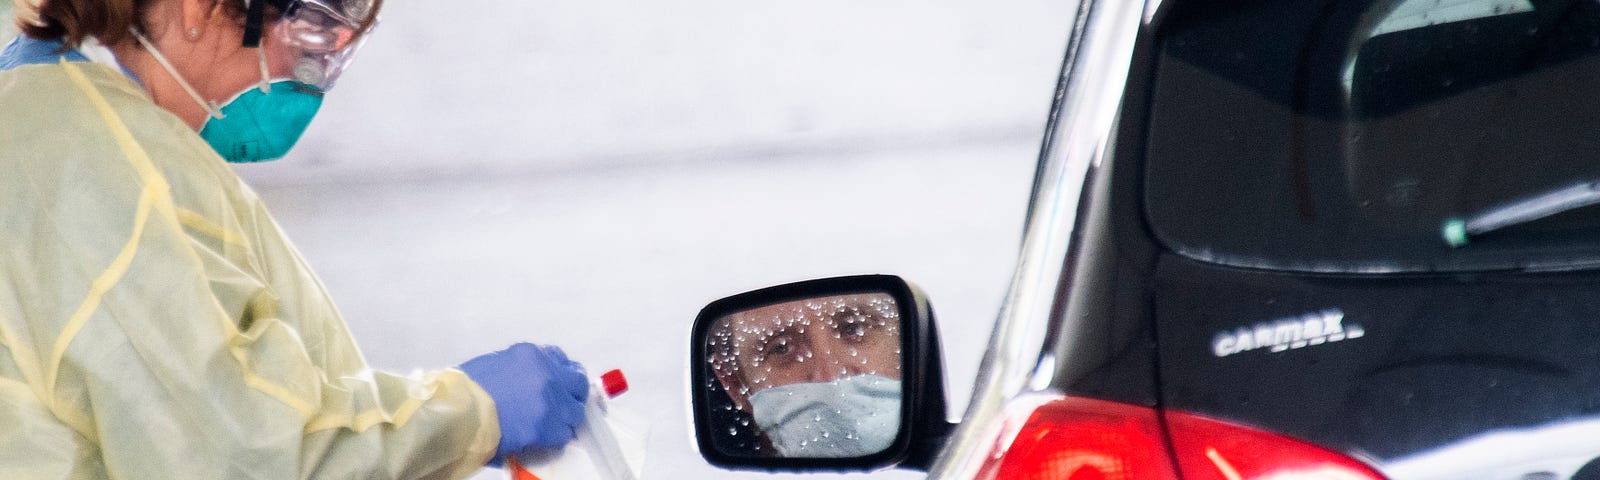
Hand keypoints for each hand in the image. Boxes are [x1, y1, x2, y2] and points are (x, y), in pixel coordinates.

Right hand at [460, 342, 588, 465]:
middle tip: (562, 407)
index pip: (562, 361)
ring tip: (546, 426)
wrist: (455, 413)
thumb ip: (520, 370)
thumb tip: (530, 383)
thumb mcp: (494, 365)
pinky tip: (540, 438)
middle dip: (571, 395)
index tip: (561, 385)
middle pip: (577, 383)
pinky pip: (563, 434)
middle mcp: (546, 373)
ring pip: (574, 412)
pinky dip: (554, 438)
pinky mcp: (546, 426)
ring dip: (563, 419)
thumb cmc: (464, 390)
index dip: (562, 376)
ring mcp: (549, 400)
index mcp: (531, 355)